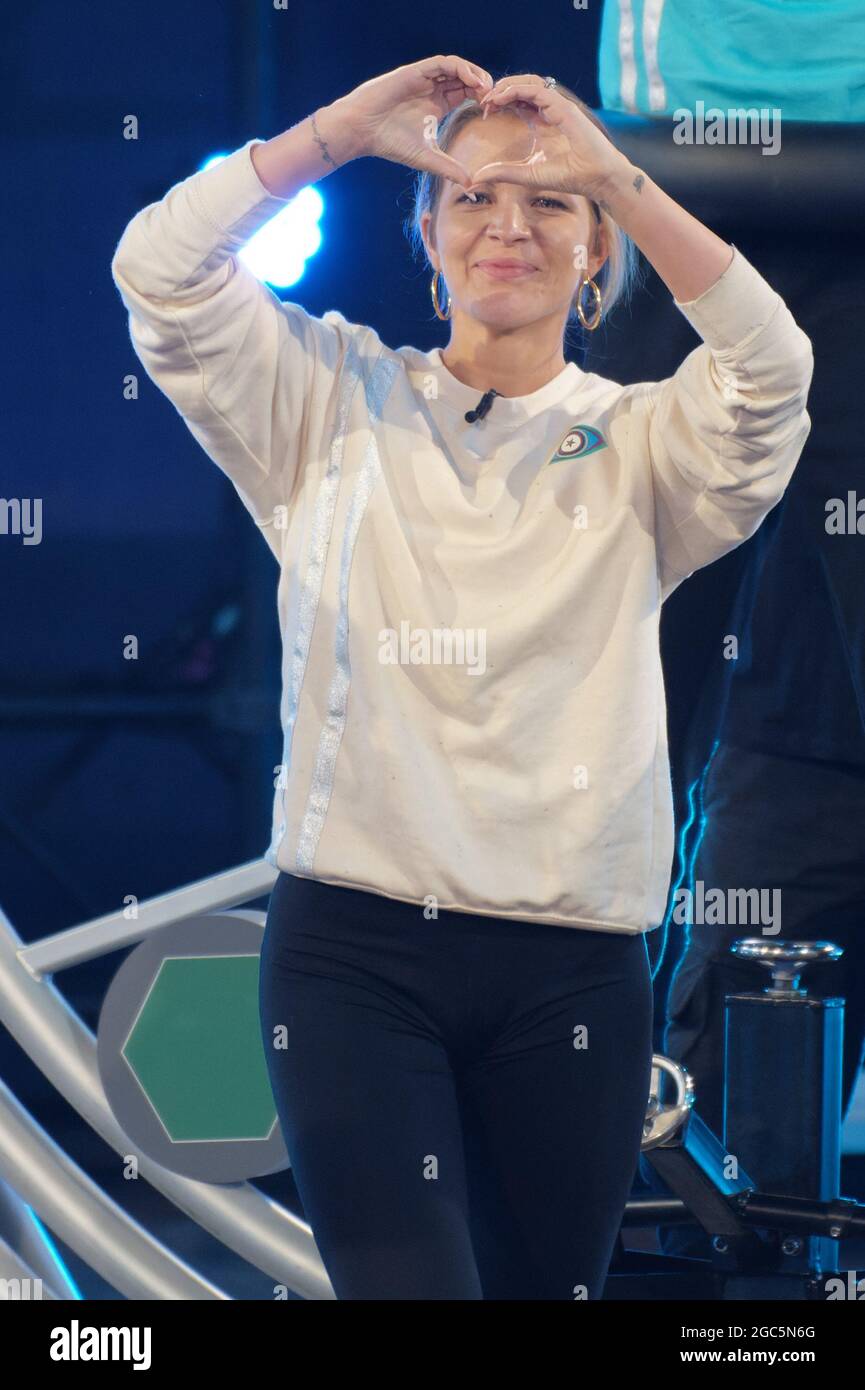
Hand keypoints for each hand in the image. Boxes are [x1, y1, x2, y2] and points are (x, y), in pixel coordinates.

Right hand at [339, 56, 492, 182]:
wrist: (363, 131)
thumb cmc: (390, 143)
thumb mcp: (427, 158)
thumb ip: (449, 168)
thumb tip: (471, 184)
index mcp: (438, 104)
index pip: (466, 93)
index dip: (481, 99)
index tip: (491, 112)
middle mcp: (433, 88)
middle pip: (466, 78)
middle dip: (482, 85)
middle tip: (495, 98)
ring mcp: (425, 78)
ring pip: (457, 67)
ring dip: (475, 74)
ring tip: (486, 89)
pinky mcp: (416, 71)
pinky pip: (443, 63)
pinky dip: (460, 68)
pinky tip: (471, 81)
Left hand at [467, 74, 627, 201]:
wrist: (598, 179)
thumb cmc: (571, 178)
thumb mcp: (528, 175)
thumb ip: (504, 173)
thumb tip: (477, 177)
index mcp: (544, 122)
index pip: (520, 101)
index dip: (502, 102)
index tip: (486, 113)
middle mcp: (551, 110)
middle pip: (523, 87)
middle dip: (502, 90)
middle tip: (483, 101)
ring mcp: (559, 106)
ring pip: (530, 83)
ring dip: (508, 86)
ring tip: (490, 97)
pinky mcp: (565, 107)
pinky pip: (538, 90)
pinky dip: (518, 90)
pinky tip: (502, 98)